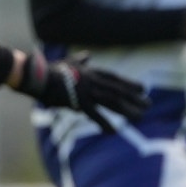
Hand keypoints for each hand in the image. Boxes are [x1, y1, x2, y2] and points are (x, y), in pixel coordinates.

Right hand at [18, 52, 148, 132]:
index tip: (143, 89)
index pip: (115, 78)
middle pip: (118, 90)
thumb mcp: (68, 61)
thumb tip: (87, 55)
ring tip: (140, 117)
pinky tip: (114, 132)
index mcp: (91, 72)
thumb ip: (81, 60)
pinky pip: (94, 114)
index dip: (130, 84)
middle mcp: (92, 80)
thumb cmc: (50, 69)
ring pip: (111, 101)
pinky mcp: (77, 102)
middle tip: (148, 105)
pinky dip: (104, 123)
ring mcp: (86, 91)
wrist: (37, 75)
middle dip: (134, 98)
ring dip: (126, 110)